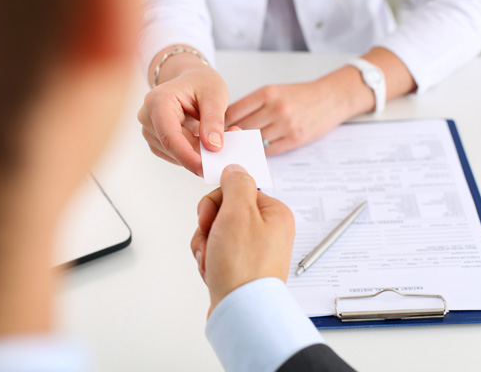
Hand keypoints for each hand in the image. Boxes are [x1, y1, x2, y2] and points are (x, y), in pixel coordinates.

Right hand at [138, 61, 228, 175]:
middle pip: (172, 147)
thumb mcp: (214, 95)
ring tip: (220, 139)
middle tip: (227, 153)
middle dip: (200, 154)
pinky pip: (176, 154)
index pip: (170, 137)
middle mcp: (147, 116)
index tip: (206, 169)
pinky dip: (194, 153)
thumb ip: (214, 120)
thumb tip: (213, 147)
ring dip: (199, 153)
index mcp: (158, 101)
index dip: (187, 156)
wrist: (191, 79)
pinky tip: (206, 142)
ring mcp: (150, 130)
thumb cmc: (201, 82)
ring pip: (174, 154)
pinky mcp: (156, 140)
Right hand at [190, 164, 294, 314]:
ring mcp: (255, 250)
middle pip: (224, 211)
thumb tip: (234, 168)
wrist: (241, 312)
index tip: (211, 216)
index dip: (217, 202)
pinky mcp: (242, 267)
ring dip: (206, 245)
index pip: (236, 190)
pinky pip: (218, 252)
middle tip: (212, 241)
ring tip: (212, 261)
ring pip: (216, 232)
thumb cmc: (243, 266)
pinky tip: (213, 271)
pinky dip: (209, 260)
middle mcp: (268, 231)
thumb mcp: (238, 212)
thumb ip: (235, 183)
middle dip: (209, 227)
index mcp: (274, 213)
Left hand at [225, 75, 373, 155]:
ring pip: (254, 141)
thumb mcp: (275, 92)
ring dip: (242, 148)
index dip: (220, 124)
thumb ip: (253, 105)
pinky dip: (258, 153)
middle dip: (228, 138)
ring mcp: (285, 125)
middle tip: (217, 147)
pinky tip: (252, 154)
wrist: (332, 98)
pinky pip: (269, 150)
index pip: (233, 111)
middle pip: (241, 128)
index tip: (212, 131)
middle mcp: (275, 108)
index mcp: (267, 93)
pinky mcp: (295, 139)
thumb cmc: (301, 96)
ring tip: (232, 153)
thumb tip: (227, 122)